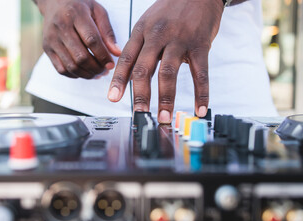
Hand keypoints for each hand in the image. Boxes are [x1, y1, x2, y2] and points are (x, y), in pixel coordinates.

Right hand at [36, 0, 120, 78]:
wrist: (54, 2)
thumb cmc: (80, 7)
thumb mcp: (98, 11)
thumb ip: (108, 32)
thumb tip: (116, 53)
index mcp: (76, 14)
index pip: (91, 40)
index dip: (103, 56)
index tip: (111, 64)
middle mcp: (61, 26)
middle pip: (81, 57)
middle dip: (96, 68)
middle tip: (105, 71)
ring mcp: (52, 39)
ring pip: (71, 66)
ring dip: (87, 74)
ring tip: (97, 73)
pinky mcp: (47, 48)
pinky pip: (61, 69)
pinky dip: (75, 75)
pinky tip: (85, 72)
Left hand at [108, 0, 223, 122]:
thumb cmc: (170, 11)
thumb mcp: (148, 24)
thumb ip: (139, 49)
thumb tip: (128, 76)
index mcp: (141, 31)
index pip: (126, 59)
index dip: (118, 80)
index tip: (113, 98)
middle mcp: (157, 36)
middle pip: (144, 69)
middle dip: (140, 95)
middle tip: (139, 114)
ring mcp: (179, 40)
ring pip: (168, 73)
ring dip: (165, 99)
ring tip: (164, 117)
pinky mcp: (200, 45)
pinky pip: (200, 73)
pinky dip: (201, 93)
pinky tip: (200, 108)